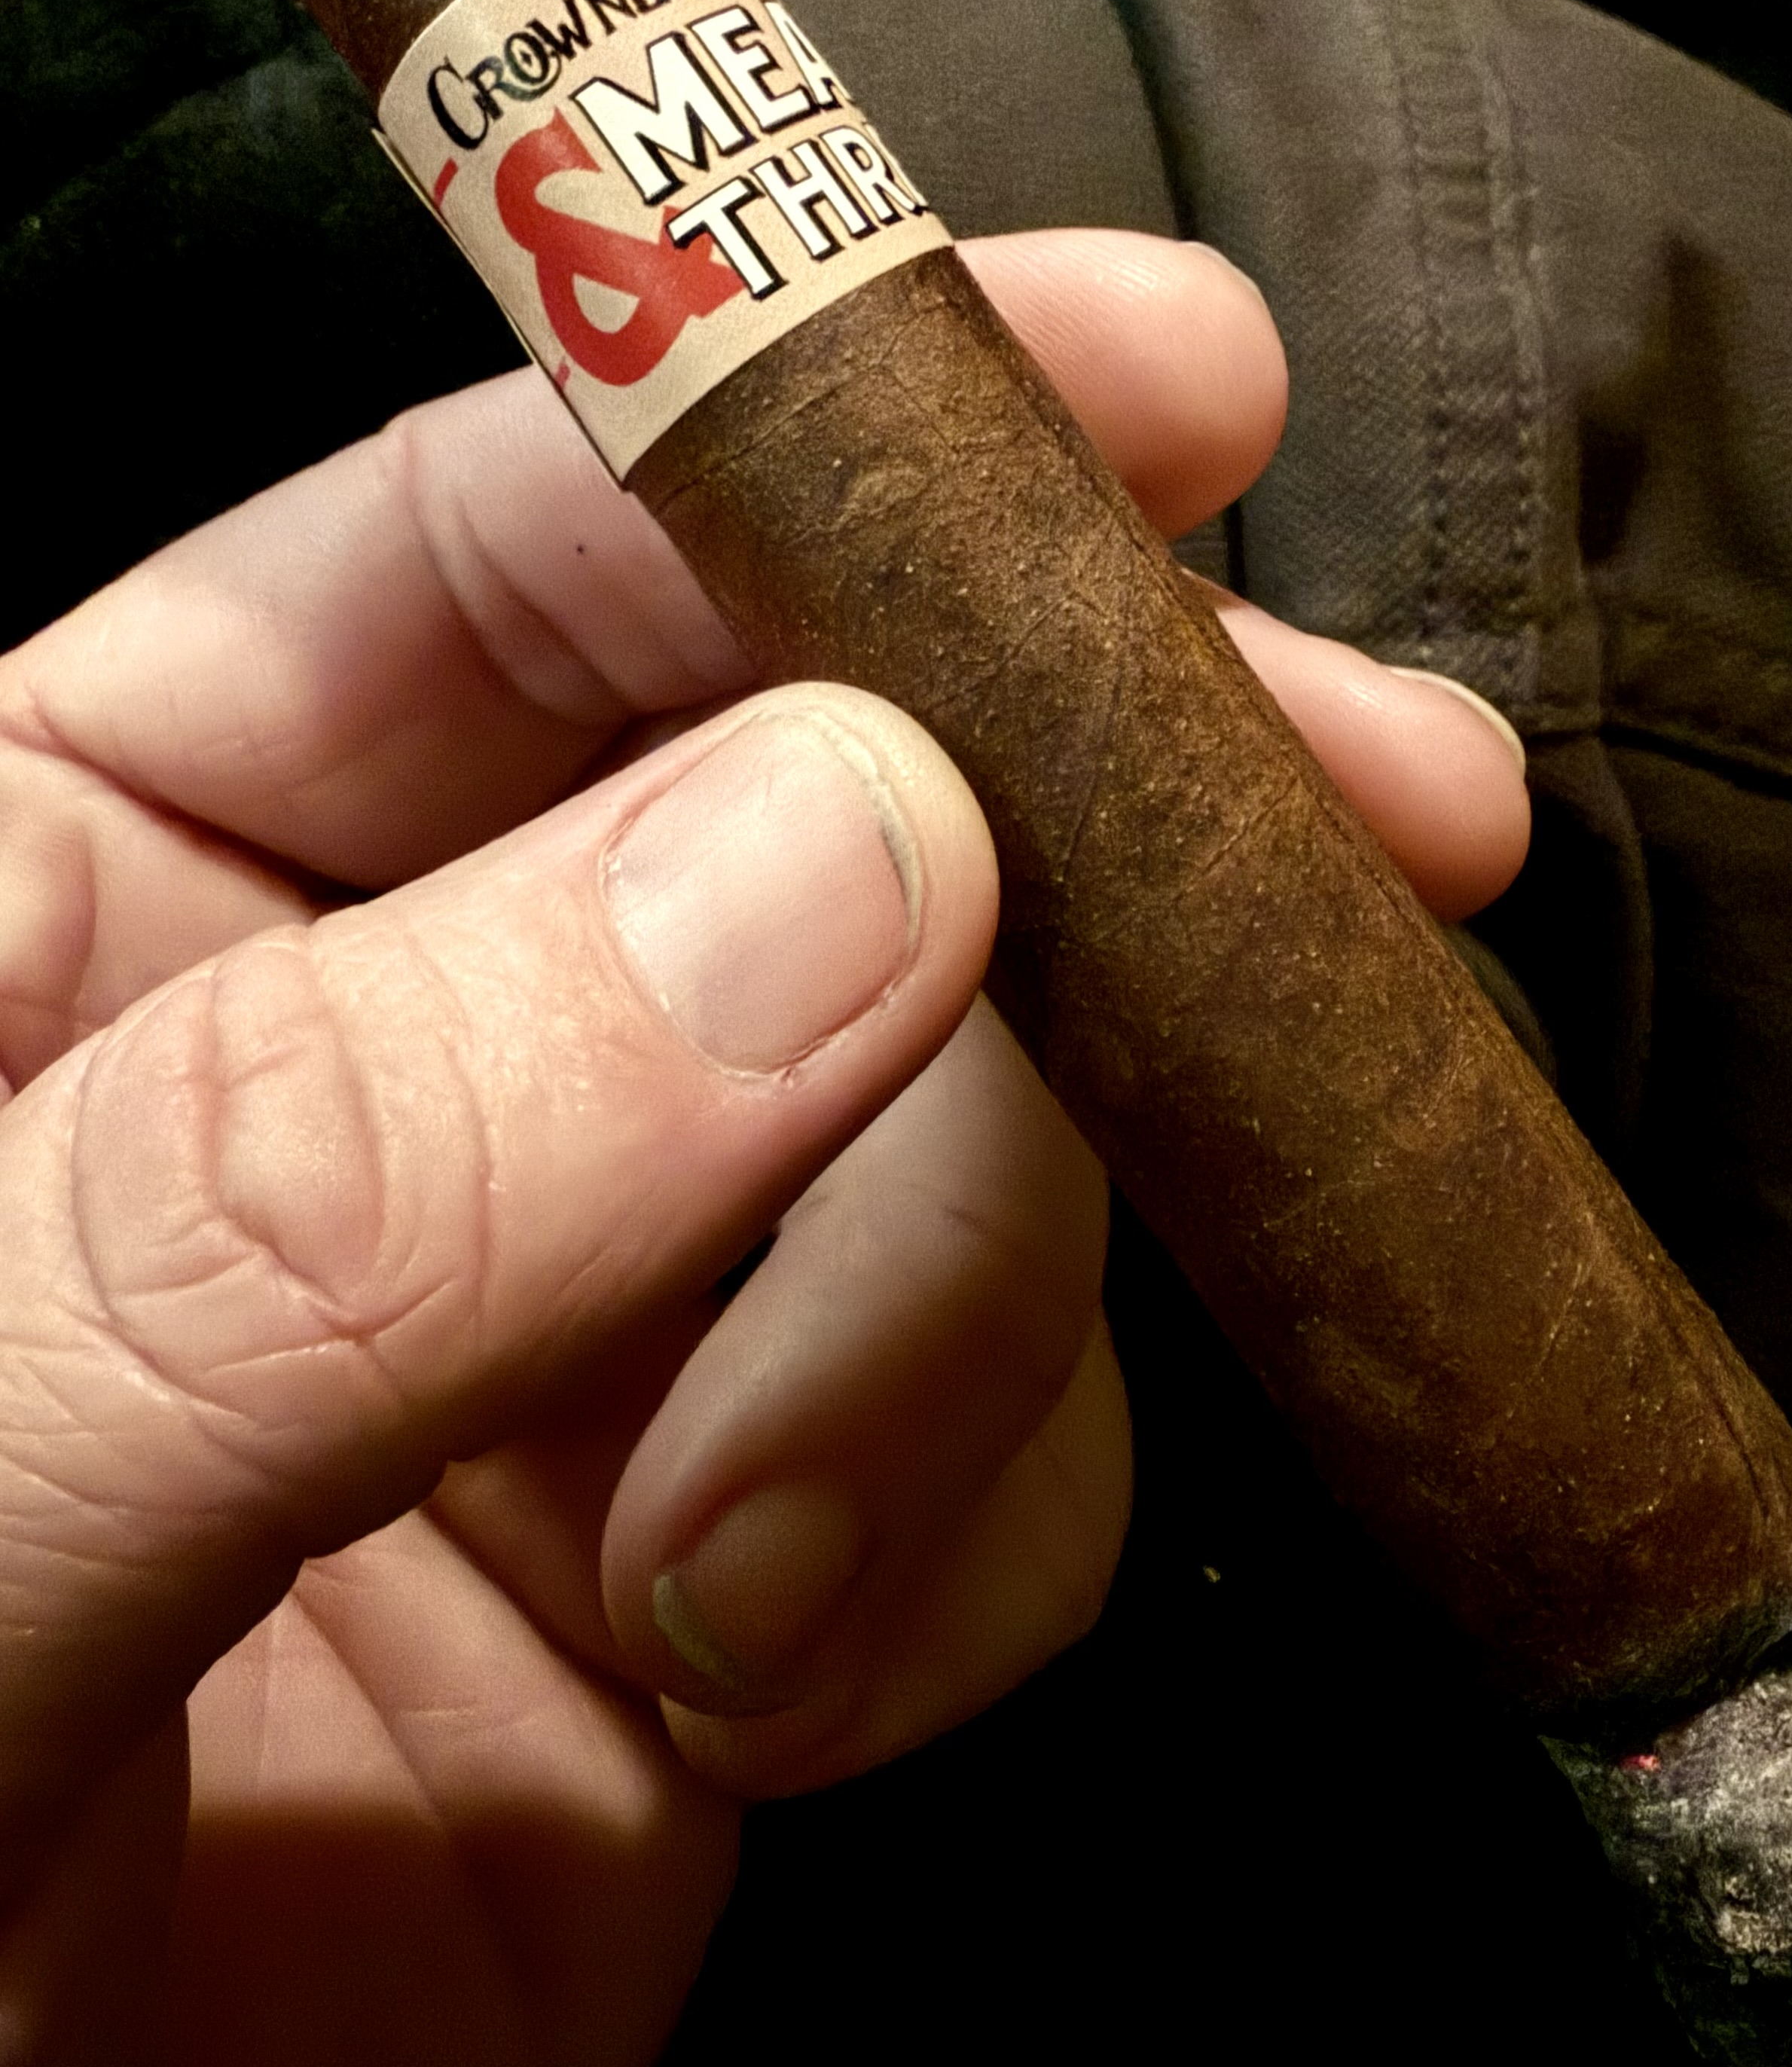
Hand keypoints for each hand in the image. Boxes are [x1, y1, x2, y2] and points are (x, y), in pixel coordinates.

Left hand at [0, 230, 1526, 2066]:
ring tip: (775, 1562)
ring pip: (969, 1126)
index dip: (820, 426)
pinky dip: (972, 1534)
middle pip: (820, 803)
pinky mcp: (739, 1565)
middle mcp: (369, 1056)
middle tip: (1385, 807)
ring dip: (970, 1300)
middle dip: (1086, 826)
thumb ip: (327, 1182)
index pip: (487, 553)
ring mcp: (582, 1310)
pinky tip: (792, 1684)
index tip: (1168, 382)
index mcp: (75, 895)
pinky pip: (1005, 1435)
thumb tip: (842, 868)